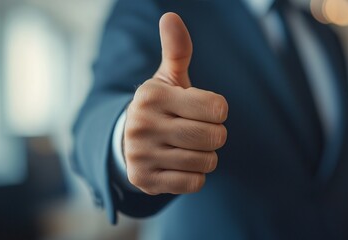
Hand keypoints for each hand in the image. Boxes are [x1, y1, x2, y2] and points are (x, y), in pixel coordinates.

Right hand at [124, 13, 227, 194]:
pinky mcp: (144, 179)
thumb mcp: (167, 78)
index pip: (217, 108)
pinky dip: (195, 175)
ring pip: (206, 162)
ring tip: (187, 148)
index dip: (218, 112)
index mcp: (152, 95)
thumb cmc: (161, 107)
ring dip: (205, 156)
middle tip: (198, 131)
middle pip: (214, 137)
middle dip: (214, 136)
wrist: (129, 141)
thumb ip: (176, 50)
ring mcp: (141, 154)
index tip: (205, 111)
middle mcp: (142, 124)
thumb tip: (170, 16)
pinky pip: (193, 183)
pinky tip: (179, 165)